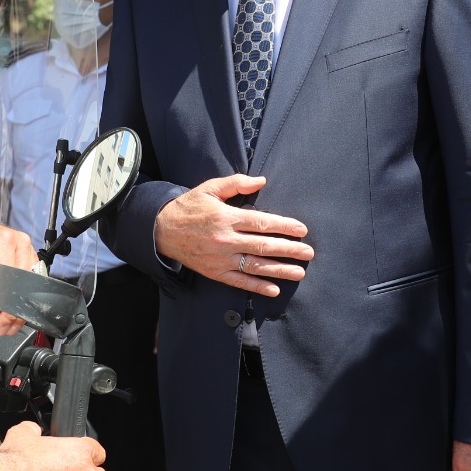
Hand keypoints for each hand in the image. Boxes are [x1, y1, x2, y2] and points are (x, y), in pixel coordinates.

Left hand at [0, 220, 32, 334]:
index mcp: (1, 240)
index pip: (7, 276)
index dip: (0, 300)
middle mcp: (19, 242)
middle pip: (22, 282)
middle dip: (11, 309)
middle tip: (0, 326)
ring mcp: (27, 248)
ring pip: (31, 284)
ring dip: (20, 306)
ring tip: (7, 323)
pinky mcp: (30, 256)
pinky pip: (32, 280)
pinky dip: (24, 297)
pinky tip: (15, 311)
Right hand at [153, 174, 312, 295]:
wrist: (162, 230)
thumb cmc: (190, 207)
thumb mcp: (210, 188)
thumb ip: (237, 183)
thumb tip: (262, 181)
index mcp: (226, 218)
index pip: (261, 223)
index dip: (284, 226)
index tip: (302, 230)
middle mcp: (226, 240)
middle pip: (263, 245)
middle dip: (289, 249)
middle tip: (308, 252)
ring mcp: (221, 259)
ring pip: (255, 266)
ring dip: (279, 270)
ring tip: (299, 272)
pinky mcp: (215, 272)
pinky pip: (240, 281)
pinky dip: (257, 287)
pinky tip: (274, 289)